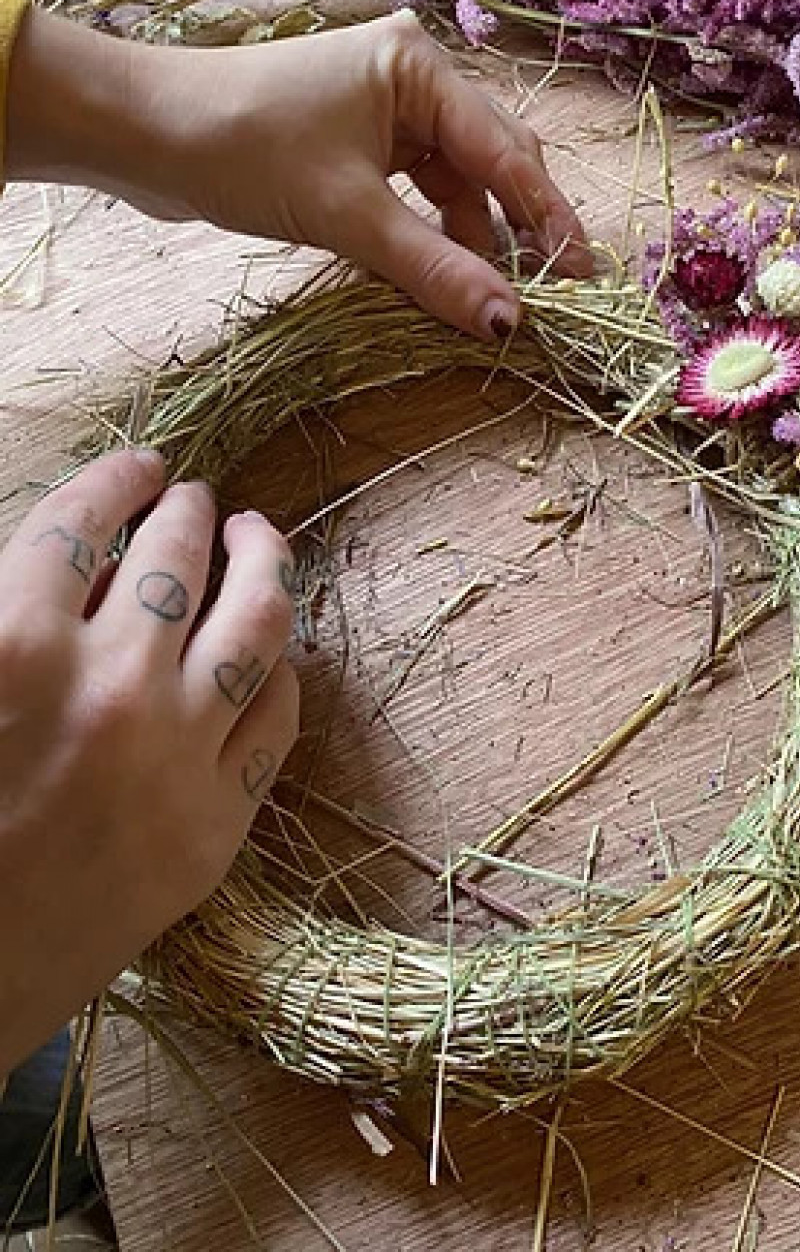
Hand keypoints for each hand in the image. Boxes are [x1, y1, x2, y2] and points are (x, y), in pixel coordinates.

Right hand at [0, 450, 298, 1077]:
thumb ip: (12, 614)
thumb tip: (74, 557)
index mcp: (11, 646)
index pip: (80, 523)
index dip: (114, 480)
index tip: (138, 465)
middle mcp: (109, 688)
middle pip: (174, 557)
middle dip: (187, 511)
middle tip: (193, 497)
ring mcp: (175, 758)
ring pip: (255, 623)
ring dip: (262, 561)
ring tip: (255, 536)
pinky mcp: (216, 825)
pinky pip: (278, 718)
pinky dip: (281, 668)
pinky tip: (275, 647)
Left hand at [7, 8, 592, 341]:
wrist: (141, 132)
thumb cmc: (243, 147)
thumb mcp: (349, 214)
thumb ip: (435, 267)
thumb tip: (509, 322)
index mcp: (421, 68)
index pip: (507, 153)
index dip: (548, 220)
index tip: (583, 278)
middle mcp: (413, 78)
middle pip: (492, 161)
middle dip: (520, 227)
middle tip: (554, 292)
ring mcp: (384, 109)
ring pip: (455, 181)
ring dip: (475, 237)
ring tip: (498, 296)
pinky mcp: (356, 141)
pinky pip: (417, 191)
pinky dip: (433, 233)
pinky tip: (447, 275)